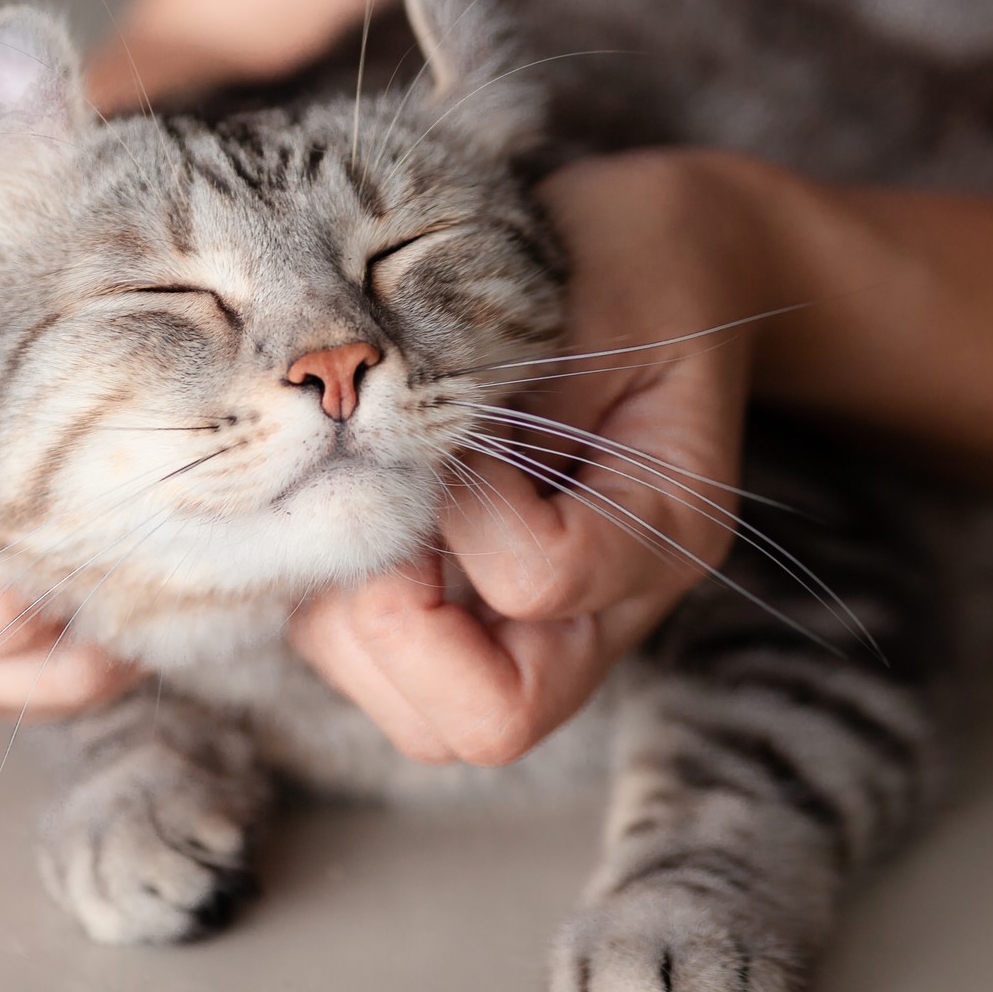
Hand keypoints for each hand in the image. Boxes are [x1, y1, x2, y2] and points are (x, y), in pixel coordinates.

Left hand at [293, 151, 777, 763]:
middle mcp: (602, 613)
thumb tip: (399, 469)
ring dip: (356, 619)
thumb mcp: (594, 297)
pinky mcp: (453, 616)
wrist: (651, 269)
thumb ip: (512, 394)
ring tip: (369, 503)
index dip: (471, 508)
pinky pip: (364, 666)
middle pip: (484, 722)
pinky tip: (354, 511)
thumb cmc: (625, 269)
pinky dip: (332, 604)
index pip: (538, 583)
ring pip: (417, 718)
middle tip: (383, 510)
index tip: (468, 426)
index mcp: (660, 536)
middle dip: (397, 622)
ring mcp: (527, 632)